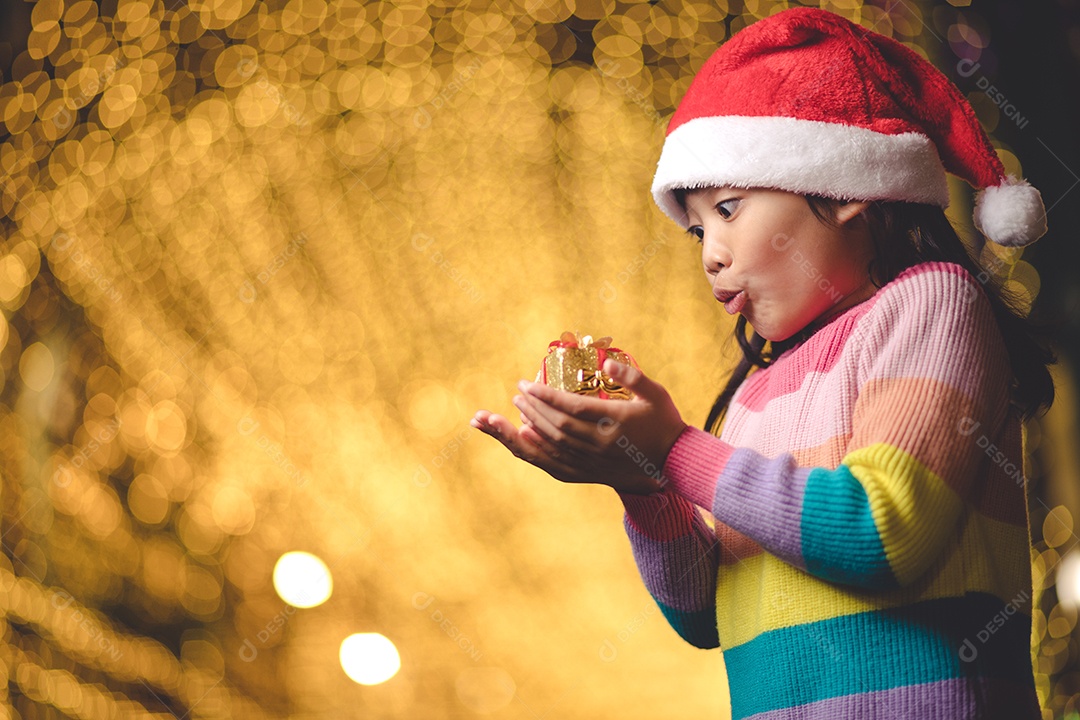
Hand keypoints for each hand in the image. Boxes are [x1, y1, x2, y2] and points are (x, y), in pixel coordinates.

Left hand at [470, 359, 688, 494]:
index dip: (544, 396)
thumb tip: (608, 362)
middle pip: (555, 426)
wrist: (673, 462)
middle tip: (518, 393)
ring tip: (513, 411)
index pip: (570, 407)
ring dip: (527, 429)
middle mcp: (599, 444)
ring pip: (552, 446)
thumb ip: (632, 376)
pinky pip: (554, 465)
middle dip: (532, 408)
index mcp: (614, 422)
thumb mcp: (656, 393)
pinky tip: (521, 439)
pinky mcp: (588, 474)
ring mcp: (592, 462)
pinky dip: (535, 452)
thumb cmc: (663, 422)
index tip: (525, 384)